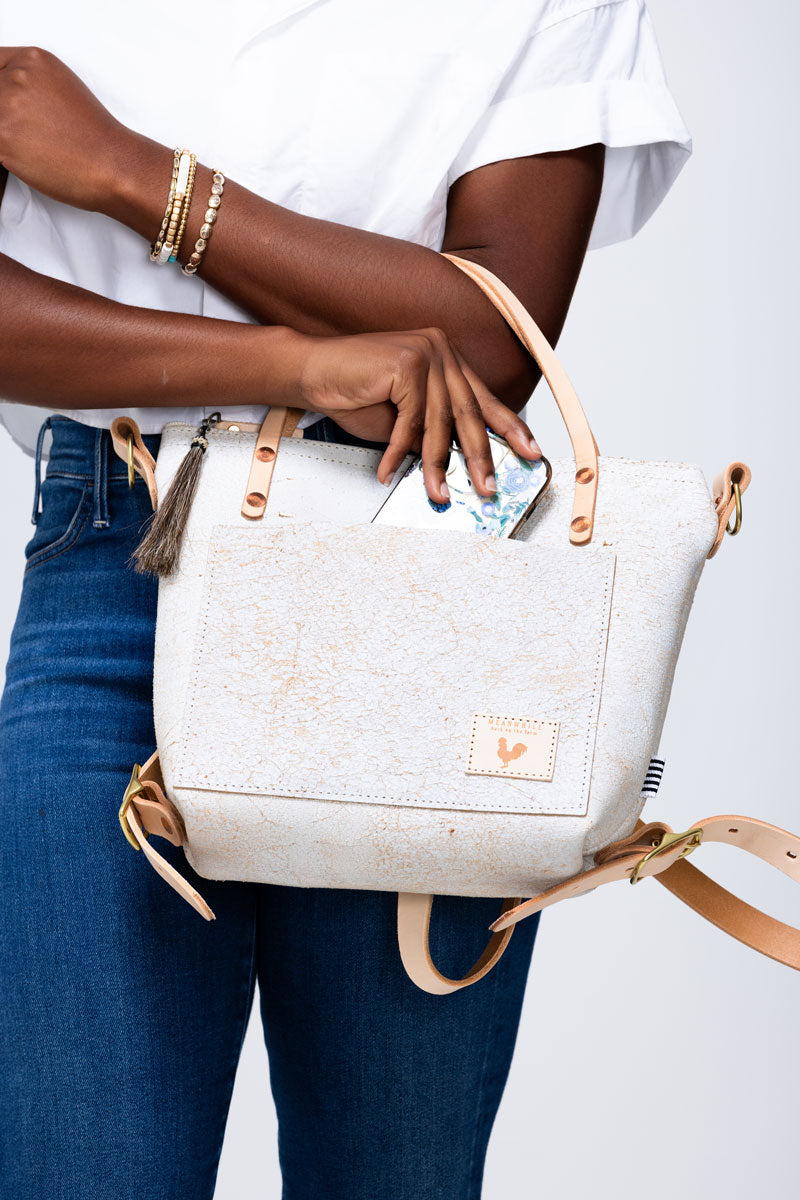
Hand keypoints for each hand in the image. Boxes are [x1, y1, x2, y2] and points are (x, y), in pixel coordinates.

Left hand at [0, 46, 134, 210]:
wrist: (112, 164)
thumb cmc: (95, 138)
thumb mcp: (63, 88)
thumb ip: (30, 84)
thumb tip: (10, 95)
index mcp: (32, 60)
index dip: (1, 89)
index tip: (8, 103)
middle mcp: (17, 77)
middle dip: (4, 115)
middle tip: (27, 131)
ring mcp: (7, 105)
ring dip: (5, 133)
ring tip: (31, 145)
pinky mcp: (2, 136)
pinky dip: (6, 152)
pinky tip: (29, 157)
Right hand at [294, 327, 540, 501]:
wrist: (312, 371)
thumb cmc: (353, 393)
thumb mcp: (403, 420)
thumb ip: (431, 432)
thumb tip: (458, 463)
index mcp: (447, 360)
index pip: (484, 399)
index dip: (509, 427)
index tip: (530, 452)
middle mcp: (442, 351)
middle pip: (469, 413)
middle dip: (479, 457)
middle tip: (487, 487)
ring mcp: (426, 353)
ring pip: (440, 422)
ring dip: (437, 465)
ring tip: (438, 494)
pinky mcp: (406, 364)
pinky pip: (410, 421)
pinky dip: (398, 452)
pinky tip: (389, 471)